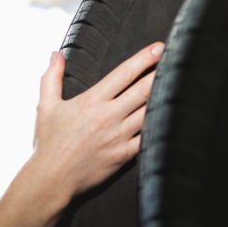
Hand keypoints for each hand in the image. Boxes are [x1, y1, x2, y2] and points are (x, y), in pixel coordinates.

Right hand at [32, 42, 163, 198]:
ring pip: (150, 112)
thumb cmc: (48, 143)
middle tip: (178, 61)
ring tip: (182, 86)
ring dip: (166, 97)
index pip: (124, 73)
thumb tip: (56, 54)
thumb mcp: (45, 106)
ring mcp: (118, 136)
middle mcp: (108, 116)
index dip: (144, 58)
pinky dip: (161, 127)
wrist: (51, 179)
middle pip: (144, 89)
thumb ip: (51, 78)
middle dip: (163, 73)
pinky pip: (149, 138)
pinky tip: (173, 118)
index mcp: (92, 101)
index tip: (159, 47)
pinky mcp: (124, 155)